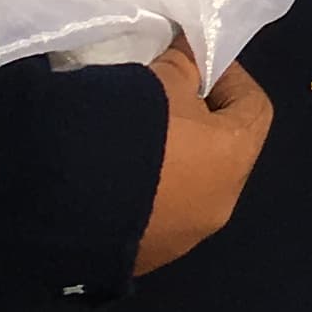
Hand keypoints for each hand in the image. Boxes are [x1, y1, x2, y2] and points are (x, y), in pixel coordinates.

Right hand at [132, 35, 273, 275]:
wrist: (58, 201)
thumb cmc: (126, 127)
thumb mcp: (161, 76)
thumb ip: (186, 62)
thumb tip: (191, 54)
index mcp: (233, 158)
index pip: (253, 106)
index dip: (228, 76)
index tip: (194, 62)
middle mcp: (220, 204)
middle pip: (221, 149)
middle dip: (195, 119)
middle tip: (158, 97)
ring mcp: (183, 238)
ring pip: (189, 185)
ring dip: (170, 159)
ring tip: (128, 136)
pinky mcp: (145, 257)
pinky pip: (156, 213)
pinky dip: (144, 190)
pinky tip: (109, 172)